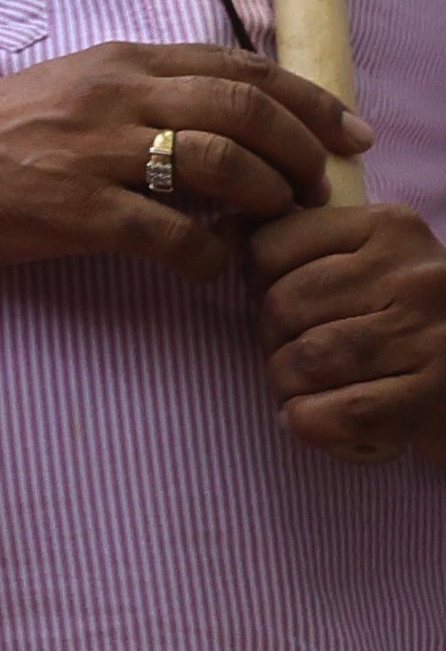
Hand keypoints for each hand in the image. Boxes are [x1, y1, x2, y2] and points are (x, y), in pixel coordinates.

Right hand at [0, 42, 362, 278]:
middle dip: (301, 152)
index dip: (308, 100)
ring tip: (271, 222)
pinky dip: (209, 256)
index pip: (239, 68)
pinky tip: (211, 264)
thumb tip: (238, 124)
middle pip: (244, 111)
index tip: (349, 131)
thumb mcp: (78, 88)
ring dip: (266, 200)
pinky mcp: (77, 211)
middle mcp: (114, 97)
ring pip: (221, 165)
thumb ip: (151, 94)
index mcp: (120, 63)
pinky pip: (173, 236)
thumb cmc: (0, 133)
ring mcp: (95, 153)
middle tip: (317, 185)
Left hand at [253, 199, 445, 461]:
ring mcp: (430, 337)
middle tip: (292, 356)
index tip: (281, 305)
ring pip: (306, 360)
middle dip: (271, 340)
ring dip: (286, 384)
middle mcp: (413, 276)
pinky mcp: (434, 396)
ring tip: (302, 388)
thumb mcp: (370, 262)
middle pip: (283, 306)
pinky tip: (312, 418)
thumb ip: (305, 245)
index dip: (256, 285)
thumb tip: (225, 230)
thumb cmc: (410, 318)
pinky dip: (310, 421)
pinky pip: (339, 412)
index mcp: (389, 229)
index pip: (269, 247)